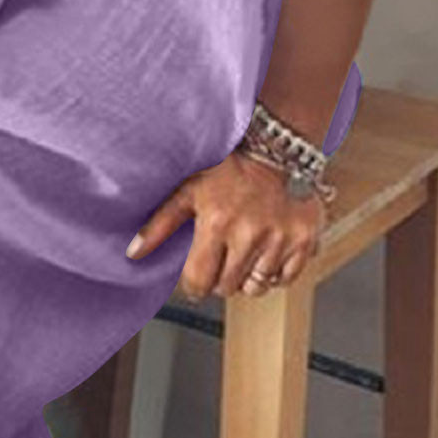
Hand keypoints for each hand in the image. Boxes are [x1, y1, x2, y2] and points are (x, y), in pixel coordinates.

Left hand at [124, 149, 326, 298]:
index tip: (197, 276)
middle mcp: (250, 235)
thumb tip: (133, 254)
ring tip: (244, 254)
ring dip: (247, 277)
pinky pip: (285, 279)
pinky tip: (266, 254)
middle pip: (227, 288)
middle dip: (220, 279)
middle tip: (222, 258)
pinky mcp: (305, 241)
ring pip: (257, 287)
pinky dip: (275, 274)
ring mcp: (280, 240)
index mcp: (217, 223)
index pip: (199, 282)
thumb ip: (159, 224)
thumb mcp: (189, 189)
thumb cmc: (230, 169)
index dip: (194, 284)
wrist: (279, 149)